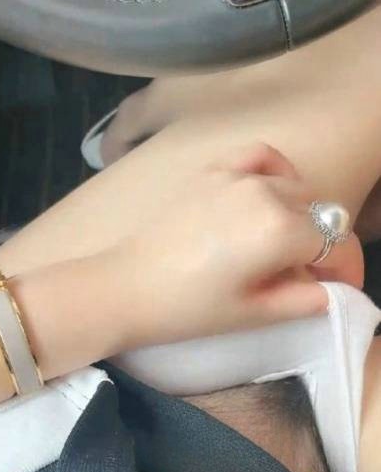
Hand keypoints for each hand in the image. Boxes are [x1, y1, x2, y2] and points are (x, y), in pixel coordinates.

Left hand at [102, 143, 328, 349]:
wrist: (124, 289)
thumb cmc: (187, 309)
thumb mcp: (252, 314)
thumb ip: (304, 300)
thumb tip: (333, 292)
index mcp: (279, 229)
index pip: (337, 243)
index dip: (347, 269)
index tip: (343, 289)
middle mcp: (265, 192)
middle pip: (320, 215)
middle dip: (325, 247)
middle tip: (309, 279)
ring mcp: (235, 176)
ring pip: (295, 188)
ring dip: (303, 215)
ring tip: (286, 246)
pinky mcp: (211, 171)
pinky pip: (260, 157)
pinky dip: (276, 173)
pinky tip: (270, 194)